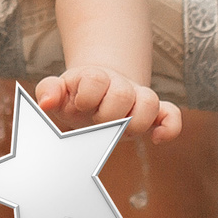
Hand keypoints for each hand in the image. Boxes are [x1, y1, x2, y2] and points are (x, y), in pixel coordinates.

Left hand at [39, 65, 181, 141]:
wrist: (96, 93)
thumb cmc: (75, 95)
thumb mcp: (58, 93)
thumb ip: (48, 91)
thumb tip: (45, 102)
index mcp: (95, 78)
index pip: (95, 80)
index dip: (86, 97)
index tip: (80, 106)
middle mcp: (120, 86)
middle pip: (123, 93)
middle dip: (107, 114)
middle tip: (97, 122)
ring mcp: (139, 99)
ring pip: (150, 102)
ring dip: (135, 121)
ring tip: (120, 130)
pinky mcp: (154, 114)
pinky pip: (172, 115)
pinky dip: (170, 127)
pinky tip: (156, 139)